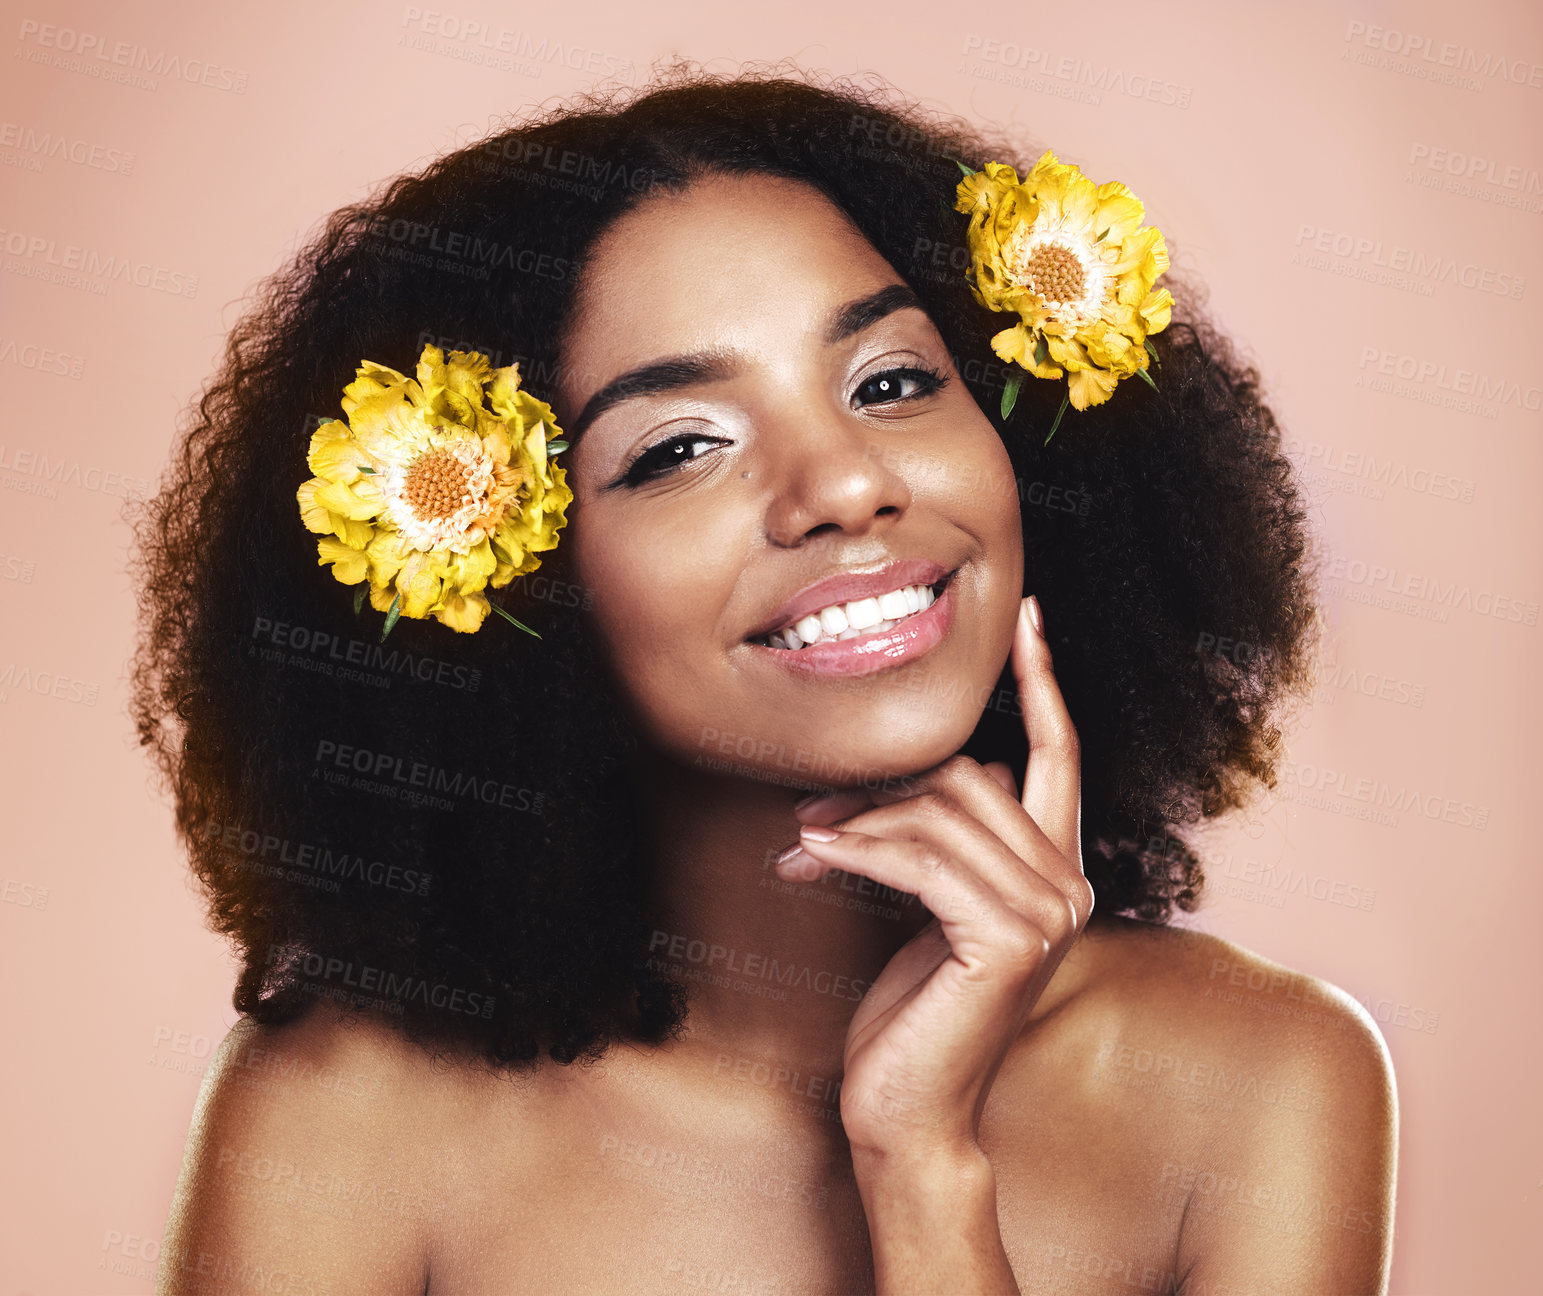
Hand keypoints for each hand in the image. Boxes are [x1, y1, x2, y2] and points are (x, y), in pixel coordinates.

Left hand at [776, 595, 1092, 1162]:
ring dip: (857, 822)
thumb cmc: (912, 1010)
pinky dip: (858, 850)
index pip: (1061, 754)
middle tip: (811, 810)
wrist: (905, 1108)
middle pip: (971, 778)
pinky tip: (810, 857)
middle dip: (883, 786)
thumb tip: (963, 766)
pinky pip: (920, 857)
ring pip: (938, 814)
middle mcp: (1071, 886)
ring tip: (802, 843)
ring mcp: (1048, 915)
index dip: (1045, 682)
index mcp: (1059, 870)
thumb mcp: (934, 906)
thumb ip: (956, 838)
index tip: (1030, 616)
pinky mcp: (1006, 940)